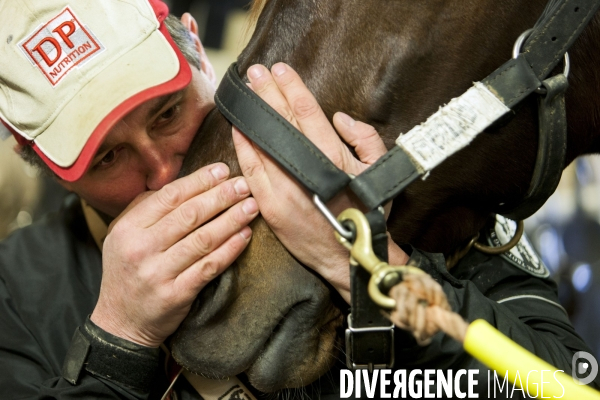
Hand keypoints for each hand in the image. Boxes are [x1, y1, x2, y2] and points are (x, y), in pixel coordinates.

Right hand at [91, 163, 258, 346]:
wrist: (120, 323)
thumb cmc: (127, 273)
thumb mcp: (121, 236)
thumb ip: (145, 208)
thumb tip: (180, 182)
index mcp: (128, 228)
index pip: (170, 196)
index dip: (199, 181)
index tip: (222, 170)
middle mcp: (141, 248)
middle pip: (190, 214)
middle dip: (221, 196)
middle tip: (243, 184)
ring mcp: (159, 273)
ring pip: (203, 239)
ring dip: (232, 219)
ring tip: (251, 206)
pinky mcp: (177, 294)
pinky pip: (210, 266)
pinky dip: (230, 249)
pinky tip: (245, 236)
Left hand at [232, 63, 408, 302]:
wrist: (349, 256)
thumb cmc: (365, 213)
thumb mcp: (378, 173)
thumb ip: (365, 139)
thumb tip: (340, 118)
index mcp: (332, 159)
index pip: (307, 113)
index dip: (292, 89)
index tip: (280, 70)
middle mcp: (304, 170)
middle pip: (282, 122)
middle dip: (268, 94)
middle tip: (255, 73)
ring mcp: (283, 188)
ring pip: (262, 143)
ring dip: (253, 116)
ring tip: (245, 94)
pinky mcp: (269, 205)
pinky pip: (251, 170)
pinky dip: (243, 148)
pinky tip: (239, 129)